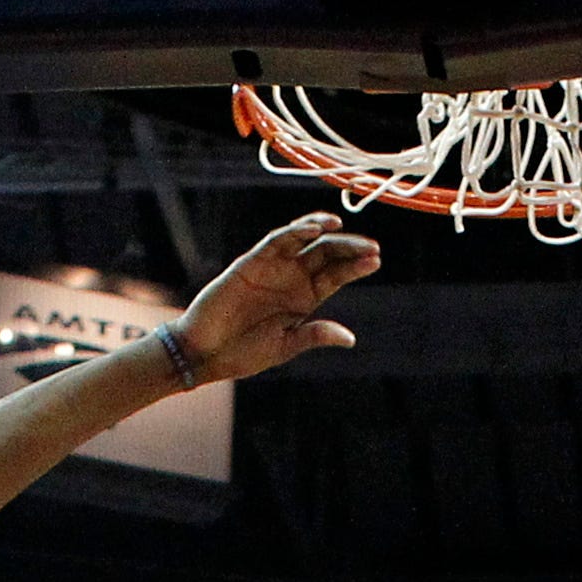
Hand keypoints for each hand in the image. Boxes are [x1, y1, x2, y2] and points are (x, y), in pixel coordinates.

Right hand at [174, 213, 380, 386]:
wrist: (206, 352)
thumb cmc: (243, 353)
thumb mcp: (284, 347)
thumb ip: (314, 335)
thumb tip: (350, 338)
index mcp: (304, 300)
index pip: (335, 276)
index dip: (355, 266)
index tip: (376, 260)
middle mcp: (292, 279)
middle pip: (326, 254)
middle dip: (349, 248)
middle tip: (371, 247)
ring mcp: (273, 267)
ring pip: (305, 240)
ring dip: (324, 230)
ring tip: (342, 227)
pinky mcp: (253, 260)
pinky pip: (277, 240)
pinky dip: (295, 231)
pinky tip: (314, 230)